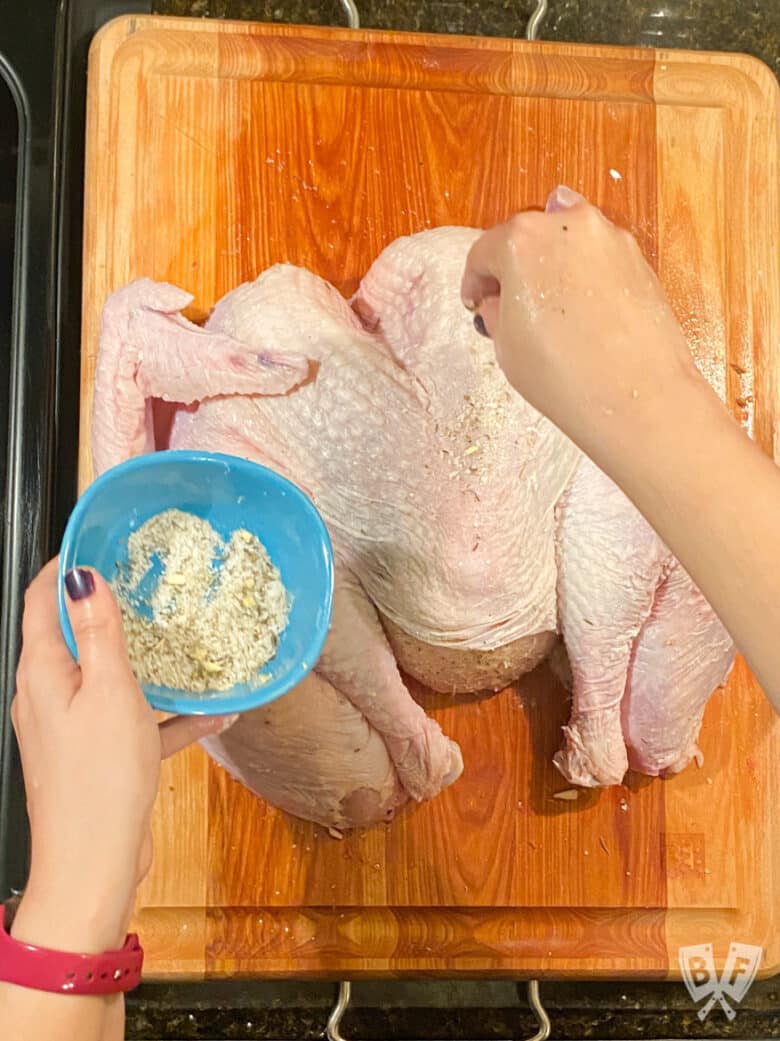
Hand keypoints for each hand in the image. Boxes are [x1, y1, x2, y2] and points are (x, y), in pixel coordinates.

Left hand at [10, 560, 234, 952]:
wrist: (94, 865)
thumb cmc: (99, 780)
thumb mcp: (109, 692)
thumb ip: (99, 632)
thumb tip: (83, 577)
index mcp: (43, 674)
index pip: (41, 602)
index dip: (66, 567)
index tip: (98, 541)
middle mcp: (49, 696)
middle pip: (75, 637)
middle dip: (110, 609)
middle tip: (150, 583)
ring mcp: (73, 728)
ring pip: (110, 680)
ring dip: (146, 663)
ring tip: (184, 641)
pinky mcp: (98, 757)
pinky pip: (136, 723)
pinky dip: (167, 715)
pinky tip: (213, 712)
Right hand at [461, 186, 706, 457]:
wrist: (637, 395)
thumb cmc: (560, 371)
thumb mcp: (504, 344)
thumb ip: (496, 310)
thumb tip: (501, 302)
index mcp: (521, 239)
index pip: (484, 253)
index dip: (475, 282)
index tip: (476, 304)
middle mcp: (567, 224)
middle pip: (528, 238)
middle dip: (516, 269)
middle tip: (512, 306)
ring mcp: (610, 238)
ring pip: (568, 242)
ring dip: (553, 266)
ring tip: (552, 309)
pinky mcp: (639, 259)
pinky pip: (599, 260)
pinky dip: (586, 276)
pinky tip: (585, 312)